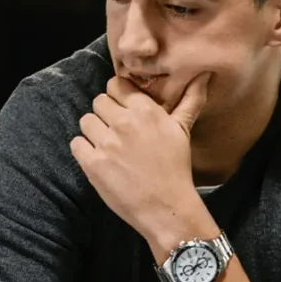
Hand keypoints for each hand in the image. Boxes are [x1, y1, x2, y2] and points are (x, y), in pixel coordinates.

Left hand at [69, 73, 211, 245]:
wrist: (166, 207)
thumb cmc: (175, 168)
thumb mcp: (182, 130)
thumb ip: (190, 100)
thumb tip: (204, 74)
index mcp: (145, 111)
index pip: (116, 85)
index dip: (117, 97)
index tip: (121, 110)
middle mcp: (124, 123)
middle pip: (98, 102)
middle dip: (105, 114)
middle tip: (115, 132)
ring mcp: (107, 143)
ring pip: (85, 121)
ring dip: (93, 132)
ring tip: (107, 146)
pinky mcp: (93, 163)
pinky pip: (76, 144)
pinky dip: (83, 150)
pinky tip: (98, 159)